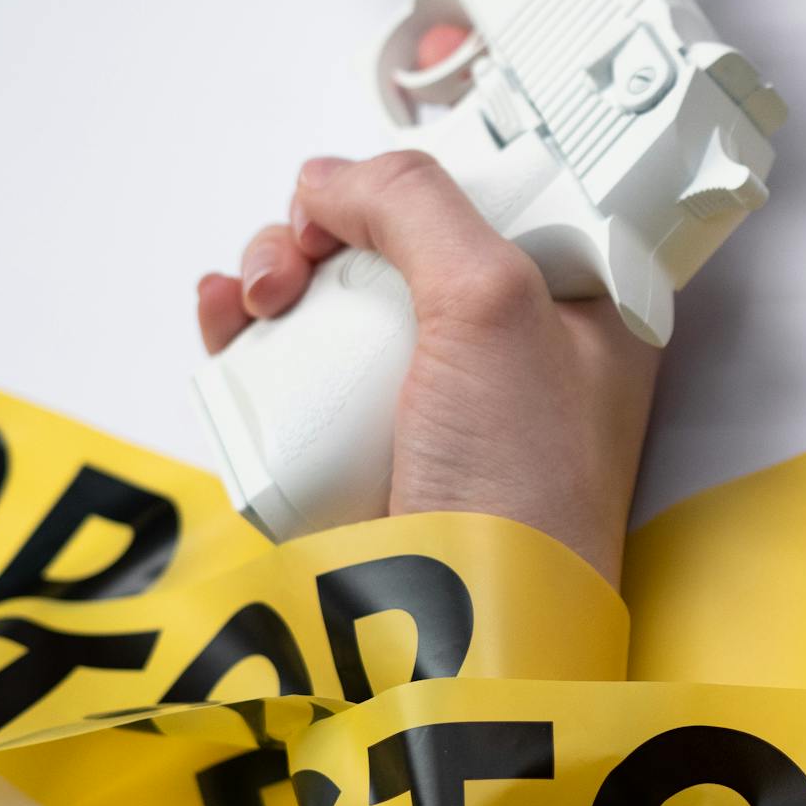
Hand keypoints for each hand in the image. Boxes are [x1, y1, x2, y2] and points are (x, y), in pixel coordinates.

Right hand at [197, 119, 656, 586]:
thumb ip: (420, 208)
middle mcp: (511, 347)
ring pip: (339, 297)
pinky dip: (250, 327)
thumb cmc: (521, 477)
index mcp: (579, 309)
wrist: (469, 626)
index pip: (500, 201)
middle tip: (299, 255)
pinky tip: (226, 313)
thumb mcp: (494, 303)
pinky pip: (297, 364)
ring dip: (278, 268)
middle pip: (401, 242)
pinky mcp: (366, 445)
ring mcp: (434, 399)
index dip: (424, 182)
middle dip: (328, 227)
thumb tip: (332, 179)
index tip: (368, 191)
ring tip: (260, 295)